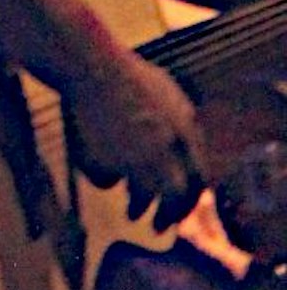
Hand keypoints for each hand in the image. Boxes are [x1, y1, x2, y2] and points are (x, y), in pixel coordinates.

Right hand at [70, 40, 205, 228]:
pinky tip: (102, 175)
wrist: (89, 61)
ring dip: (139, 207)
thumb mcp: (167, 91)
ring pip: (143, 196)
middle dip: (169, 216)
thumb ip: (182, 122)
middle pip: (176, 196)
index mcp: (185, 132)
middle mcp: (166, 149)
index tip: (181, 206)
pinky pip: (106, 178)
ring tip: (132, 213)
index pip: (200, 180)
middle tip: (160, 227)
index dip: (191, 197)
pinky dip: (105, 179)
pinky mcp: (107, 154)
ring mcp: (135, 154)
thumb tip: (190, 150)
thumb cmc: (126, 70)